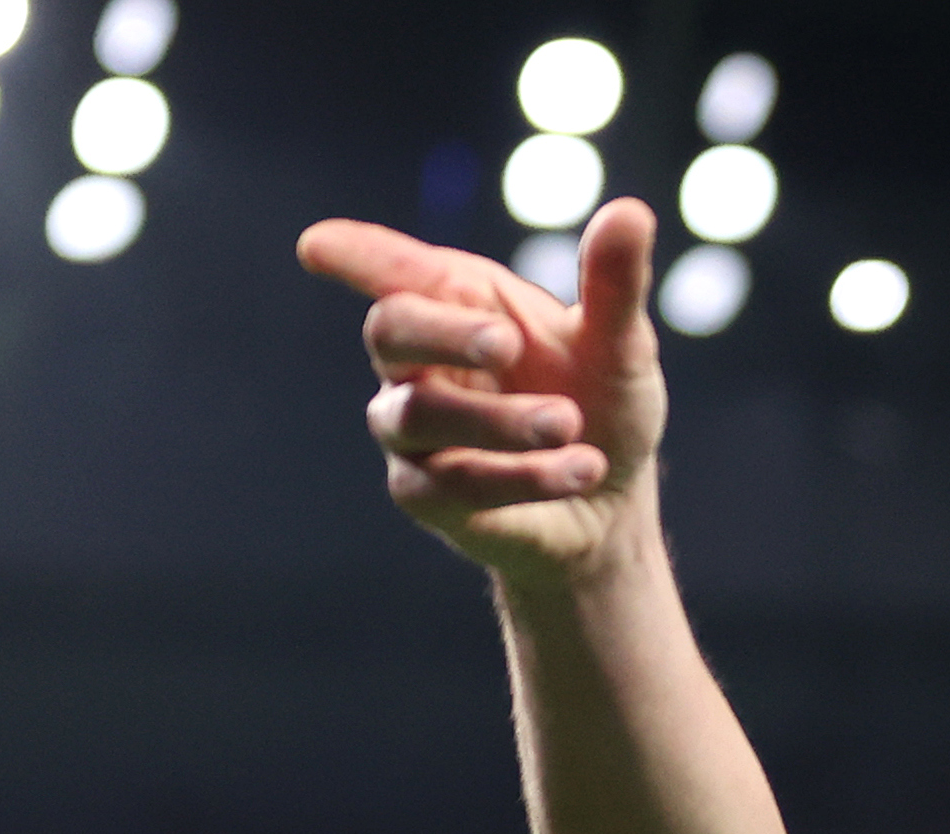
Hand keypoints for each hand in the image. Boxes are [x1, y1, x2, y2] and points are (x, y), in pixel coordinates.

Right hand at [296, 201, 665, 579]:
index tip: (318, 246)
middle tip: (506, 343)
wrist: (613, 504)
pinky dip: (524, 476)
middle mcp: (420, 361)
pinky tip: (583, 469)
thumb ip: (615, 285)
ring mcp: (411, 430)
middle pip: (389, 330)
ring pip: (419, 414)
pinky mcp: (424, 494)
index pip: (393, 270)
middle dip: (444, 333)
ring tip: (570, 426)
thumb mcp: (621, 345)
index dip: (355, 256)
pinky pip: (454, 483)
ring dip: (501, 420)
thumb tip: (631, 213)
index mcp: (459, 302)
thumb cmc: (604, 406)